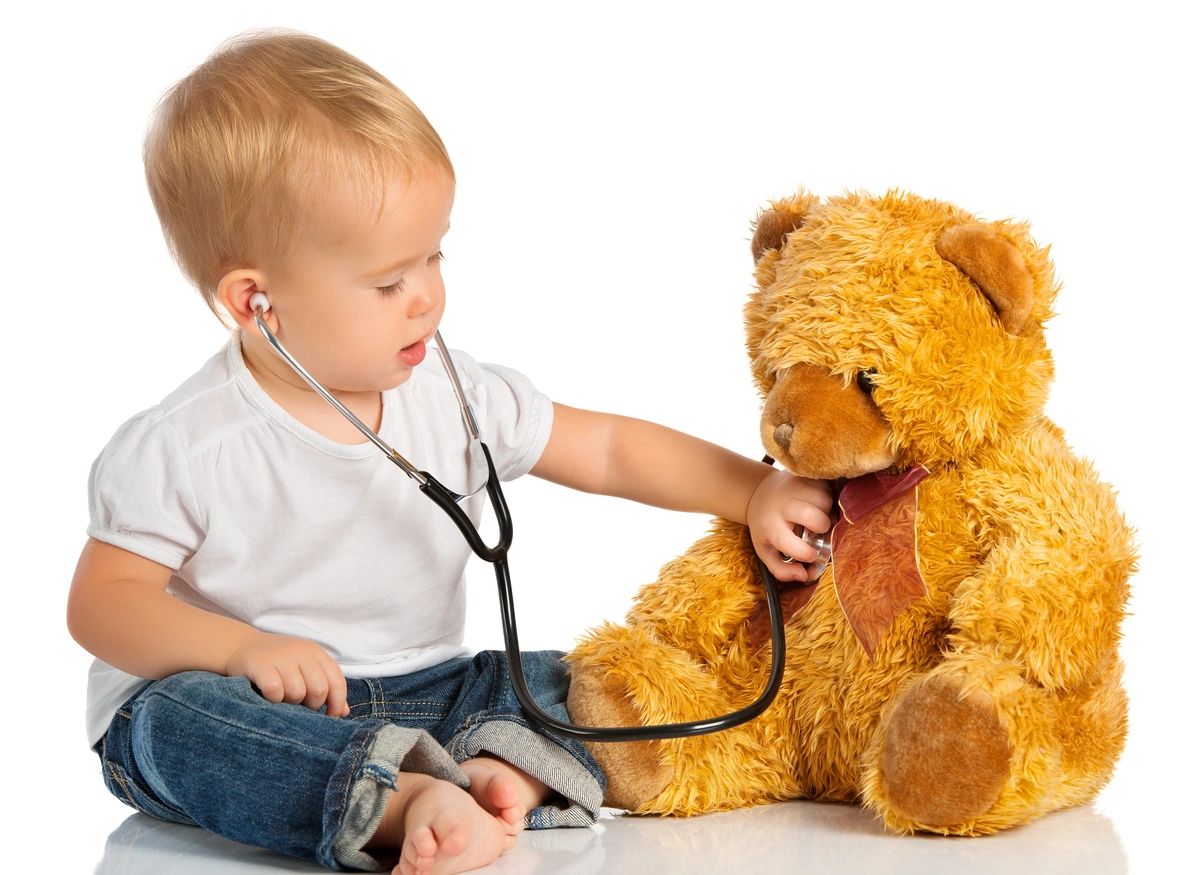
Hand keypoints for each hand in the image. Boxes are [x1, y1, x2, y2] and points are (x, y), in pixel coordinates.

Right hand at [226, 631, 350, 717]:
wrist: (240, 646)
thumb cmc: (278, 663)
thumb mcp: (304, 668)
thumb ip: (326, 687)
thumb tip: (344, 712)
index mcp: (316, 653)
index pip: (337, 681)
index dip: (337, 703)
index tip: (330, 717)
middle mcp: (301, 652)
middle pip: (319, 690)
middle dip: (311, 705)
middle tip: (299, 705)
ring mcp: (281, 657)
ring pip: (297, 693)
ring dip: (290, 703)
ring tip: (282, 698)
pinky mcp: (260, 665)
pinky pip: (275, 691)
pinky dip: (273, 699)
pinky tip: (267, 696)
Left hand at [747, 469, 834, 582]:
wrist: (759, 493)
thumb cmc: (767, 526)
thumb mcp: (766, 550)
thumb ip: (782, 570)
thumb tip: (804, 576)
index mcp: (770, 526)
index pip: (789, 542)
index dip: (804, 553)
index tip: (811, 554)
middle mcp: (782, 505)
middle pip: (814, 517)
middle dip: (822, 526)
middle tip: (817, 530)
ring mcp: (794, 487)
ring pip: (826, 501)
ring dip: (827, 511)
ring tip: (817, 515)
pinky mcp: (805, 476)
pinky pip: (827, 487)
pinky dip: (828, 497)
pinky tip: (818, 504)